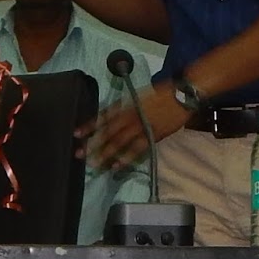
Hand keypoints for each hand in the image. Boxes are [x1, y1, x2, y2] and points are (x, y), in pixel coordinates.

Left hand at [76, 81, 190, 169]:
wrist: (182, 95)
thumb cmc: (162, 92)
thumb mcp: (139, 95)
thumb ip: (126, 106)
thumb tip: (113, 116)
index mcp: (126, 104)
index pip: (103, 116)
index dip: (89, 125)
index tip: (76, 134)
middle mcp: (130, 115)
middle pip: (107, 132)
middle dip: (92, 144)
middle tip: (79, 154)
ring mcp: (140, 127)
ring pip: (119, 142)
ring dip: (105, 154)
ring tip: (94, 164)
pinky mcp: (152, 136)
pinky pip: (136, 149)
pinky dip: (126, 158)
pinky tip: (116, 166)